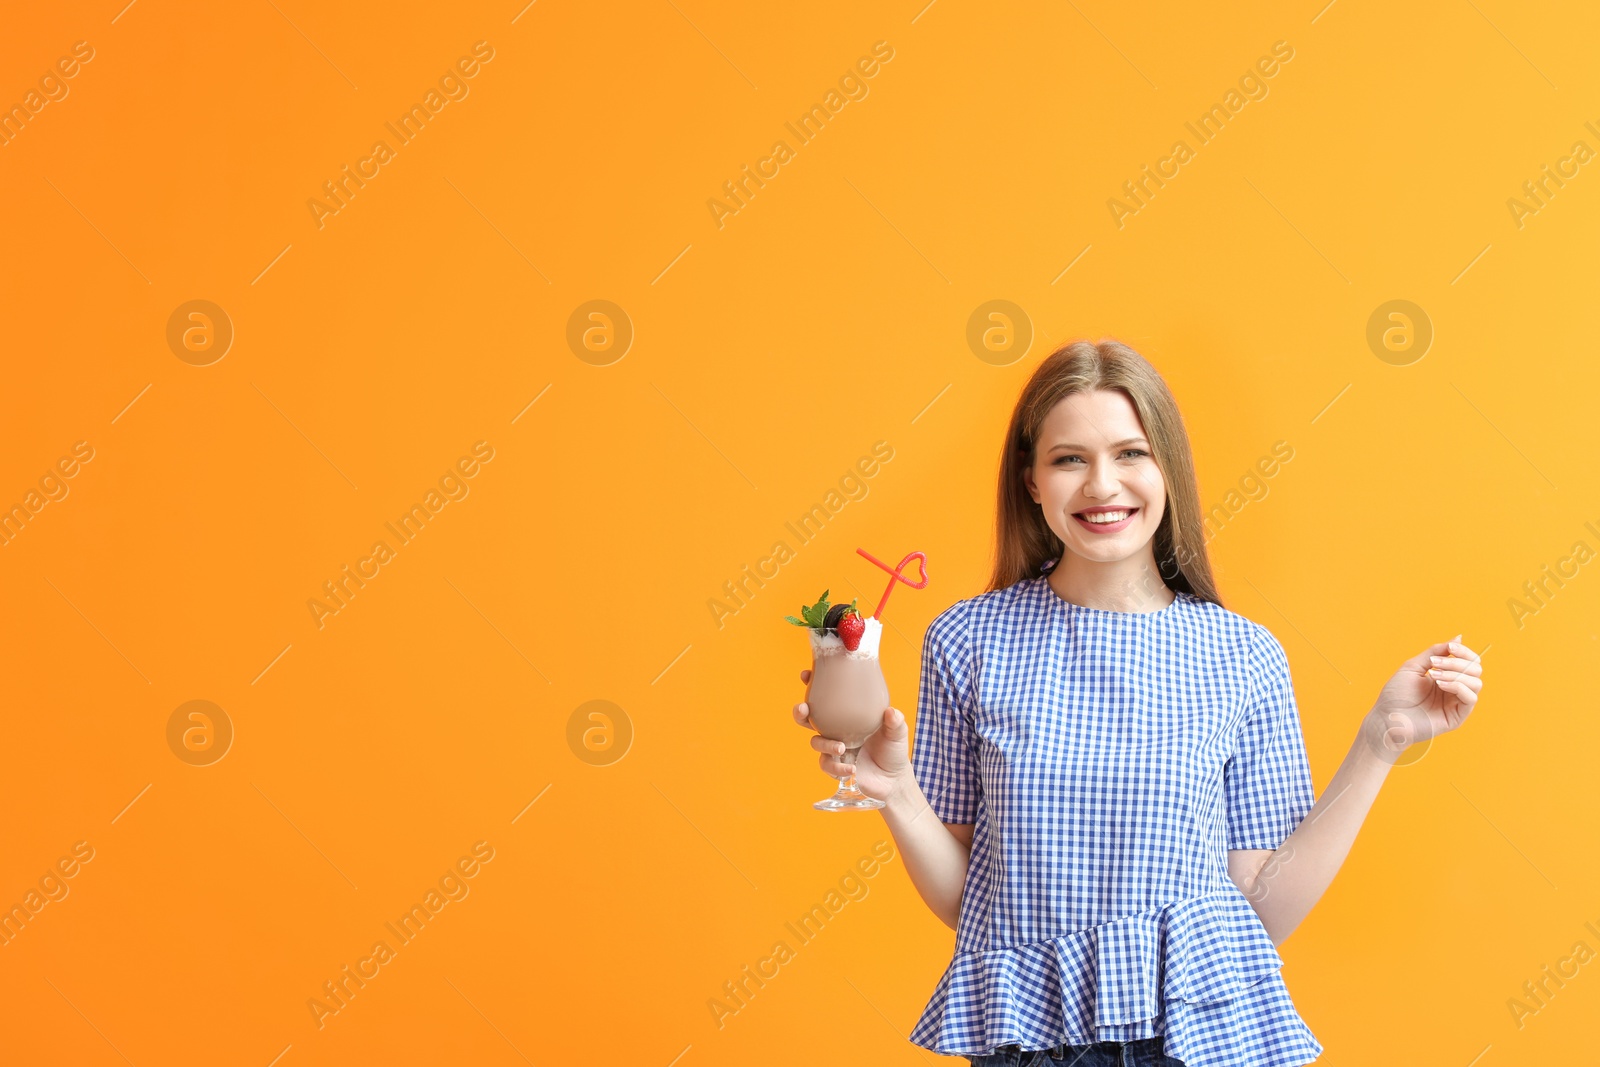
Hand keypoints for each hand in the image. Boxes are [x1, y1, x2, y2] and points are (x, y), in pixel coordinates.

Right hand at [793, 668, 909, 801]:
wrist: (893, 780)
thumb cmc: (893, 751)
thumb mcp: (897, 732)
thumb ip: (895, 722)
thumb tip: (891, 712)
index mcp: (847, 716)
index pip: (826, 698)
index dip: (813, 685)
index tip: (806, 675)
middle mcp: (837, 730)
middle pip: (809, 718)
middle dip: (801, 712)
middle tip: (804, 708)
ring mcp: (834, 748)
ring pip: (815, 742)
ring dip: (825, 743)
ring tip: (841, 747)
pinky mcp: (835, 767)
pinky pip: (827, 765)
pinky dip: (837, 767)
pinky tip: (851, 768)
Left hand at [1365, 634, 1483, 760]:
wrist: (1386, 718)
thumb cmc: (1396, 694)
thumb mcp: (1414, 666)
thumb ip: (1436, 652)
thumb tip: (1459, 637)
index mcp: (1446, 676)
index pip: (1469, 661)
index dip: (1464, 652)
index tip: (1450, 647)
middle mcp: (1455, 689)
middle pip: (1475, 670)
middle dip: (1457, 662)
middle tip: (1435, 664)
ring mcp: (1457, 703)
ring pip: (1476, 683)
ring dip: (1456, 674)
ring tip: (1434, 676)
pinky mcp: (1457, 717)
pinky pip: (1470, 698)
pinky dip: (1458, 687)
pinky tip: (1441, 685)